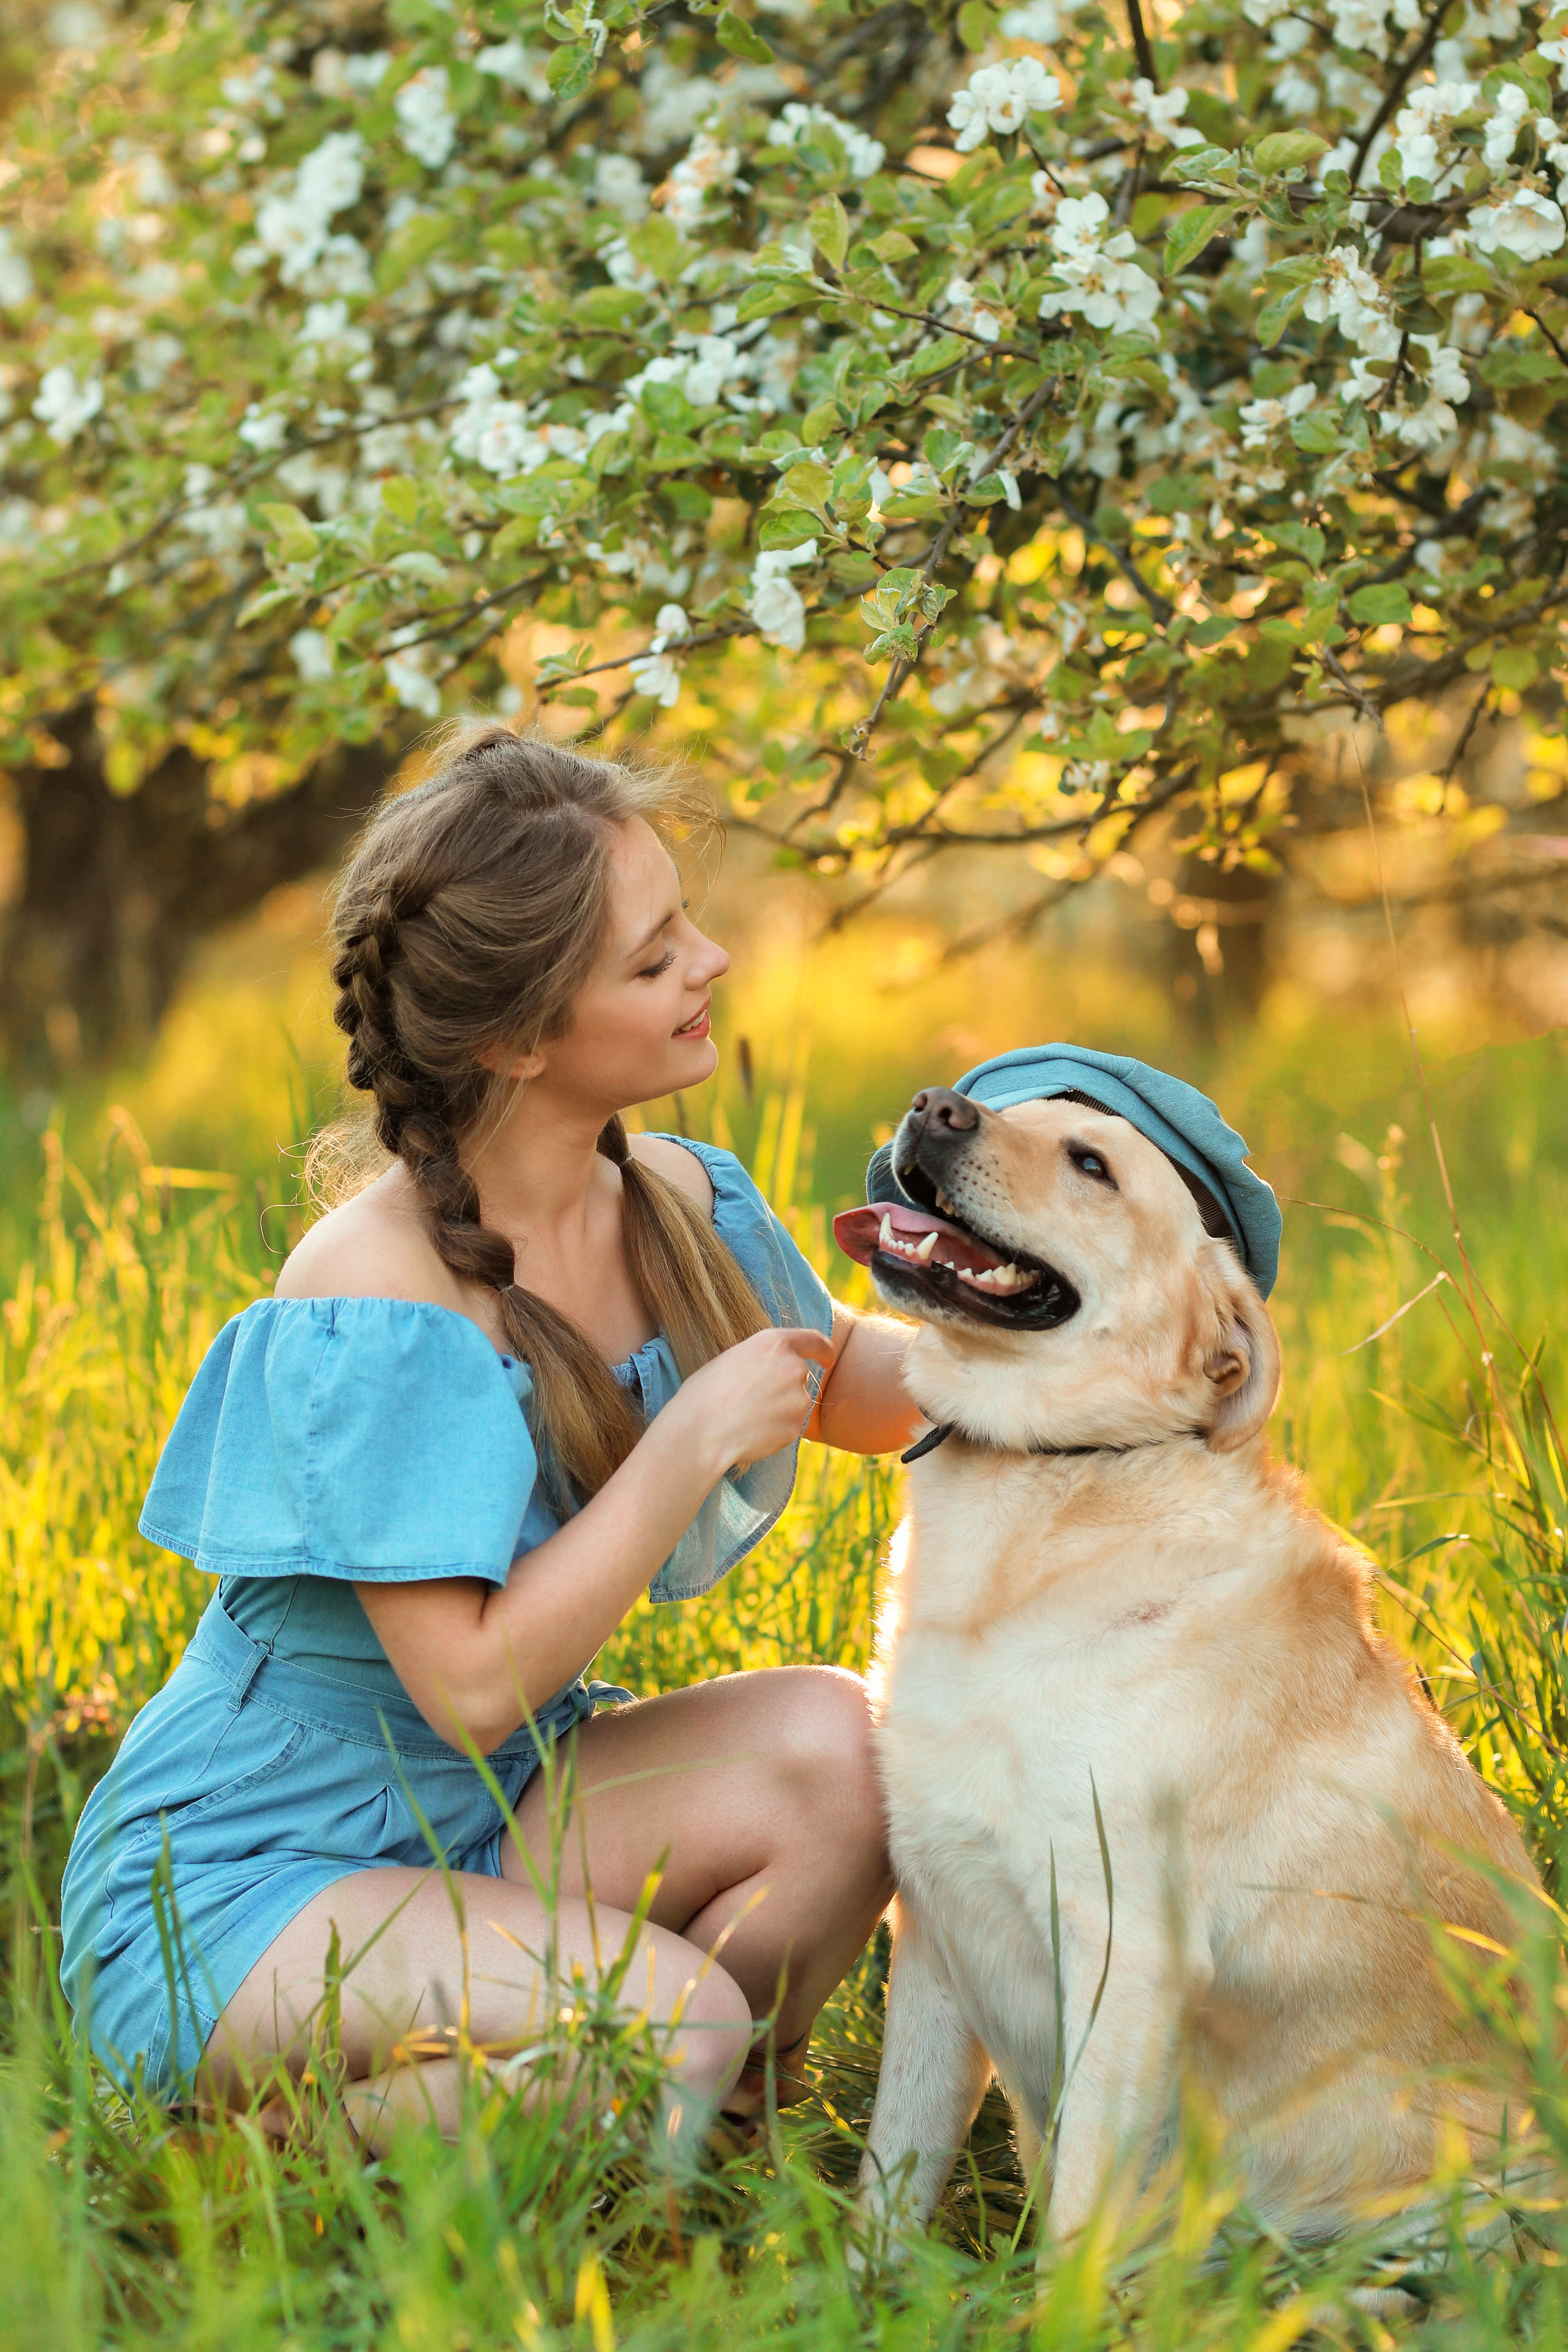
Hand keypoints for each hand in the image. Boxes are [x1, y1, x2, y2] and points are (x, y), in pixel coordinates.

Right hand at [663, 1324, 836, 1478]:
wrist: (700, 1431)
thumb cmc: (704, 1392)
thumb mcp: (732, 1359)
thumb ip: (761, 1360)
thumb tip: (771, 1370)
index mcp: (775, 1343)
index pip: (814, 1341)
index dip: (823, 1350)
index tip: (828, 1358)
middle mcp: (794, 1368)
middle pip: (800, 1376)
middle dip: (784, 1387)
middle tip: (751, 1399)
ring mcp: (798, 1400)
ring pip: (795, 1404)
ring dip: (778, 1410)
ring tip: (745, 1417)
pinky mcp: (795, 1428)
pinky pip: (788, 1427)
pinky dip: (774, 1430)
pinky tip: (749, 1432)